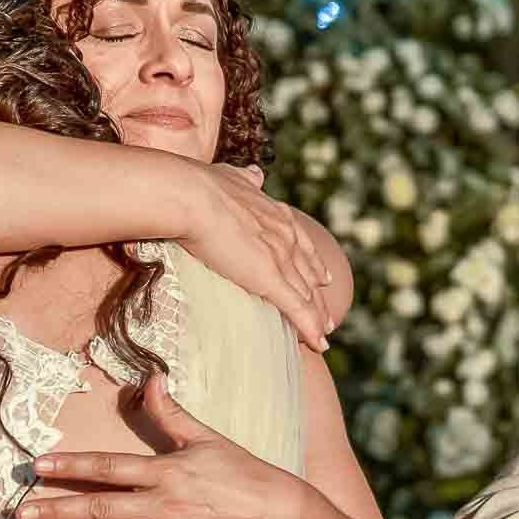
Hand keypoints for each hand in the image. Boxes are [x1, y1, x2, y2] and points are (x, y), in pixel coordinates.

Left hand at [19, 374, 304, 518]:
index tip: (38, 466)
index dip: (71, 465)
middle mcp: (162, 505)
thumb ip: (172, 413)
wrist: (280, 517)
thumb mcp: (208, 437)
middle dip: (57, 510)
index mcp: (166, 471)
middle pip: (99, 507)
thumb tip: (152, 378)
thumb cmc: (244, 473)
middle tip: (20, 514)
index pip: (108, 466)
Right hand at [180, 164, 335, 353]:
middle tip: (328, 315)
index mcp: (275, 213)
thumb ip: (246, 179)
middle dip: (319, 295)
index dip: (312, 263)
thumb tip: (257, 174)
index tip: (323, 278)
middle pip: (309, 272)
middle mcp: (285, 235)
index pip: (301, 243)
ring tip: (325, 334)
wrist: (190, 196)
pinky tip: (320, 343)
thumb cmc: (199, 186)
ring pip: (306, 293)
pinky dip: (310, 328)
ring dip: (318, 317)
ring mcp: (280, 257)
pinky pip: (296, 308)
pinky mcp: (269, 277)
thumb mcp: (231, 176)